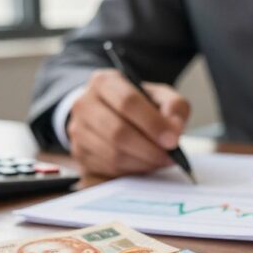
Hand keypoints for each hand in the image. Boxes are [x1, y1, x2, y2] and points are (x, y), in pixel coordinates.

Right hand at [66, 68, 189, 177]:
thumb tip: (174, 130)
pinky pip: (108, 168)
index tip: (172, 140)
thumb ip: (174, 107)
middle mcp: (85, 104)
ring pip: (113, 154)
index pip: (127, 102)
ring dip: (143, 162)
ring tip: (161, 160)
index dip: (153, 123)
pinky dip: (132, 170)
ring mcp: (78, 130)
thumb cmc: (137, 105)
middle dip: (149, 149)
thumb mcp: (159, 96)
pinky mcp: (80, 153)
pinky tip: (145, 164)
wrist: (109, 113)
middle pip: (118, 132)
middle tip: (169, 156)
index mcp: (104, 82)